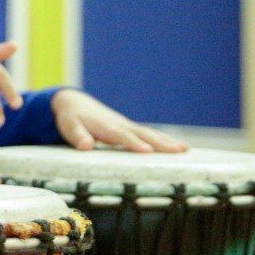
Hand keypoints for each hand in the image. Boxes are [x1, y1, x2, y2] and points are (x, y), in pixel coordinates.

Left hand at [50, 89, 186, 152]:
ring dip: (167, 141)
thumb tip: (85, 146)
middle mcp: (120, 125)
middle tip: (179, 150)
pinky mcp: (130, 129)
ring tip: (185, 149)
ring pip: (150, 134)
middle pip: (142, 134)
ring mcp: (127, 126)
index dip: (134, 143)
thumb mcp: (69, 127)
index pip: (121, 136)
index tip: (147, 151)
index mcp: (106, 126)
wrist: (75, 103)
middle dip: (160, 143)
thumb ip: (77, 136)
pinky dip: (164, 140)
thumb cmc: (71, 118)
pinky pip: (150, 135)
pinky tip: (179, 148)